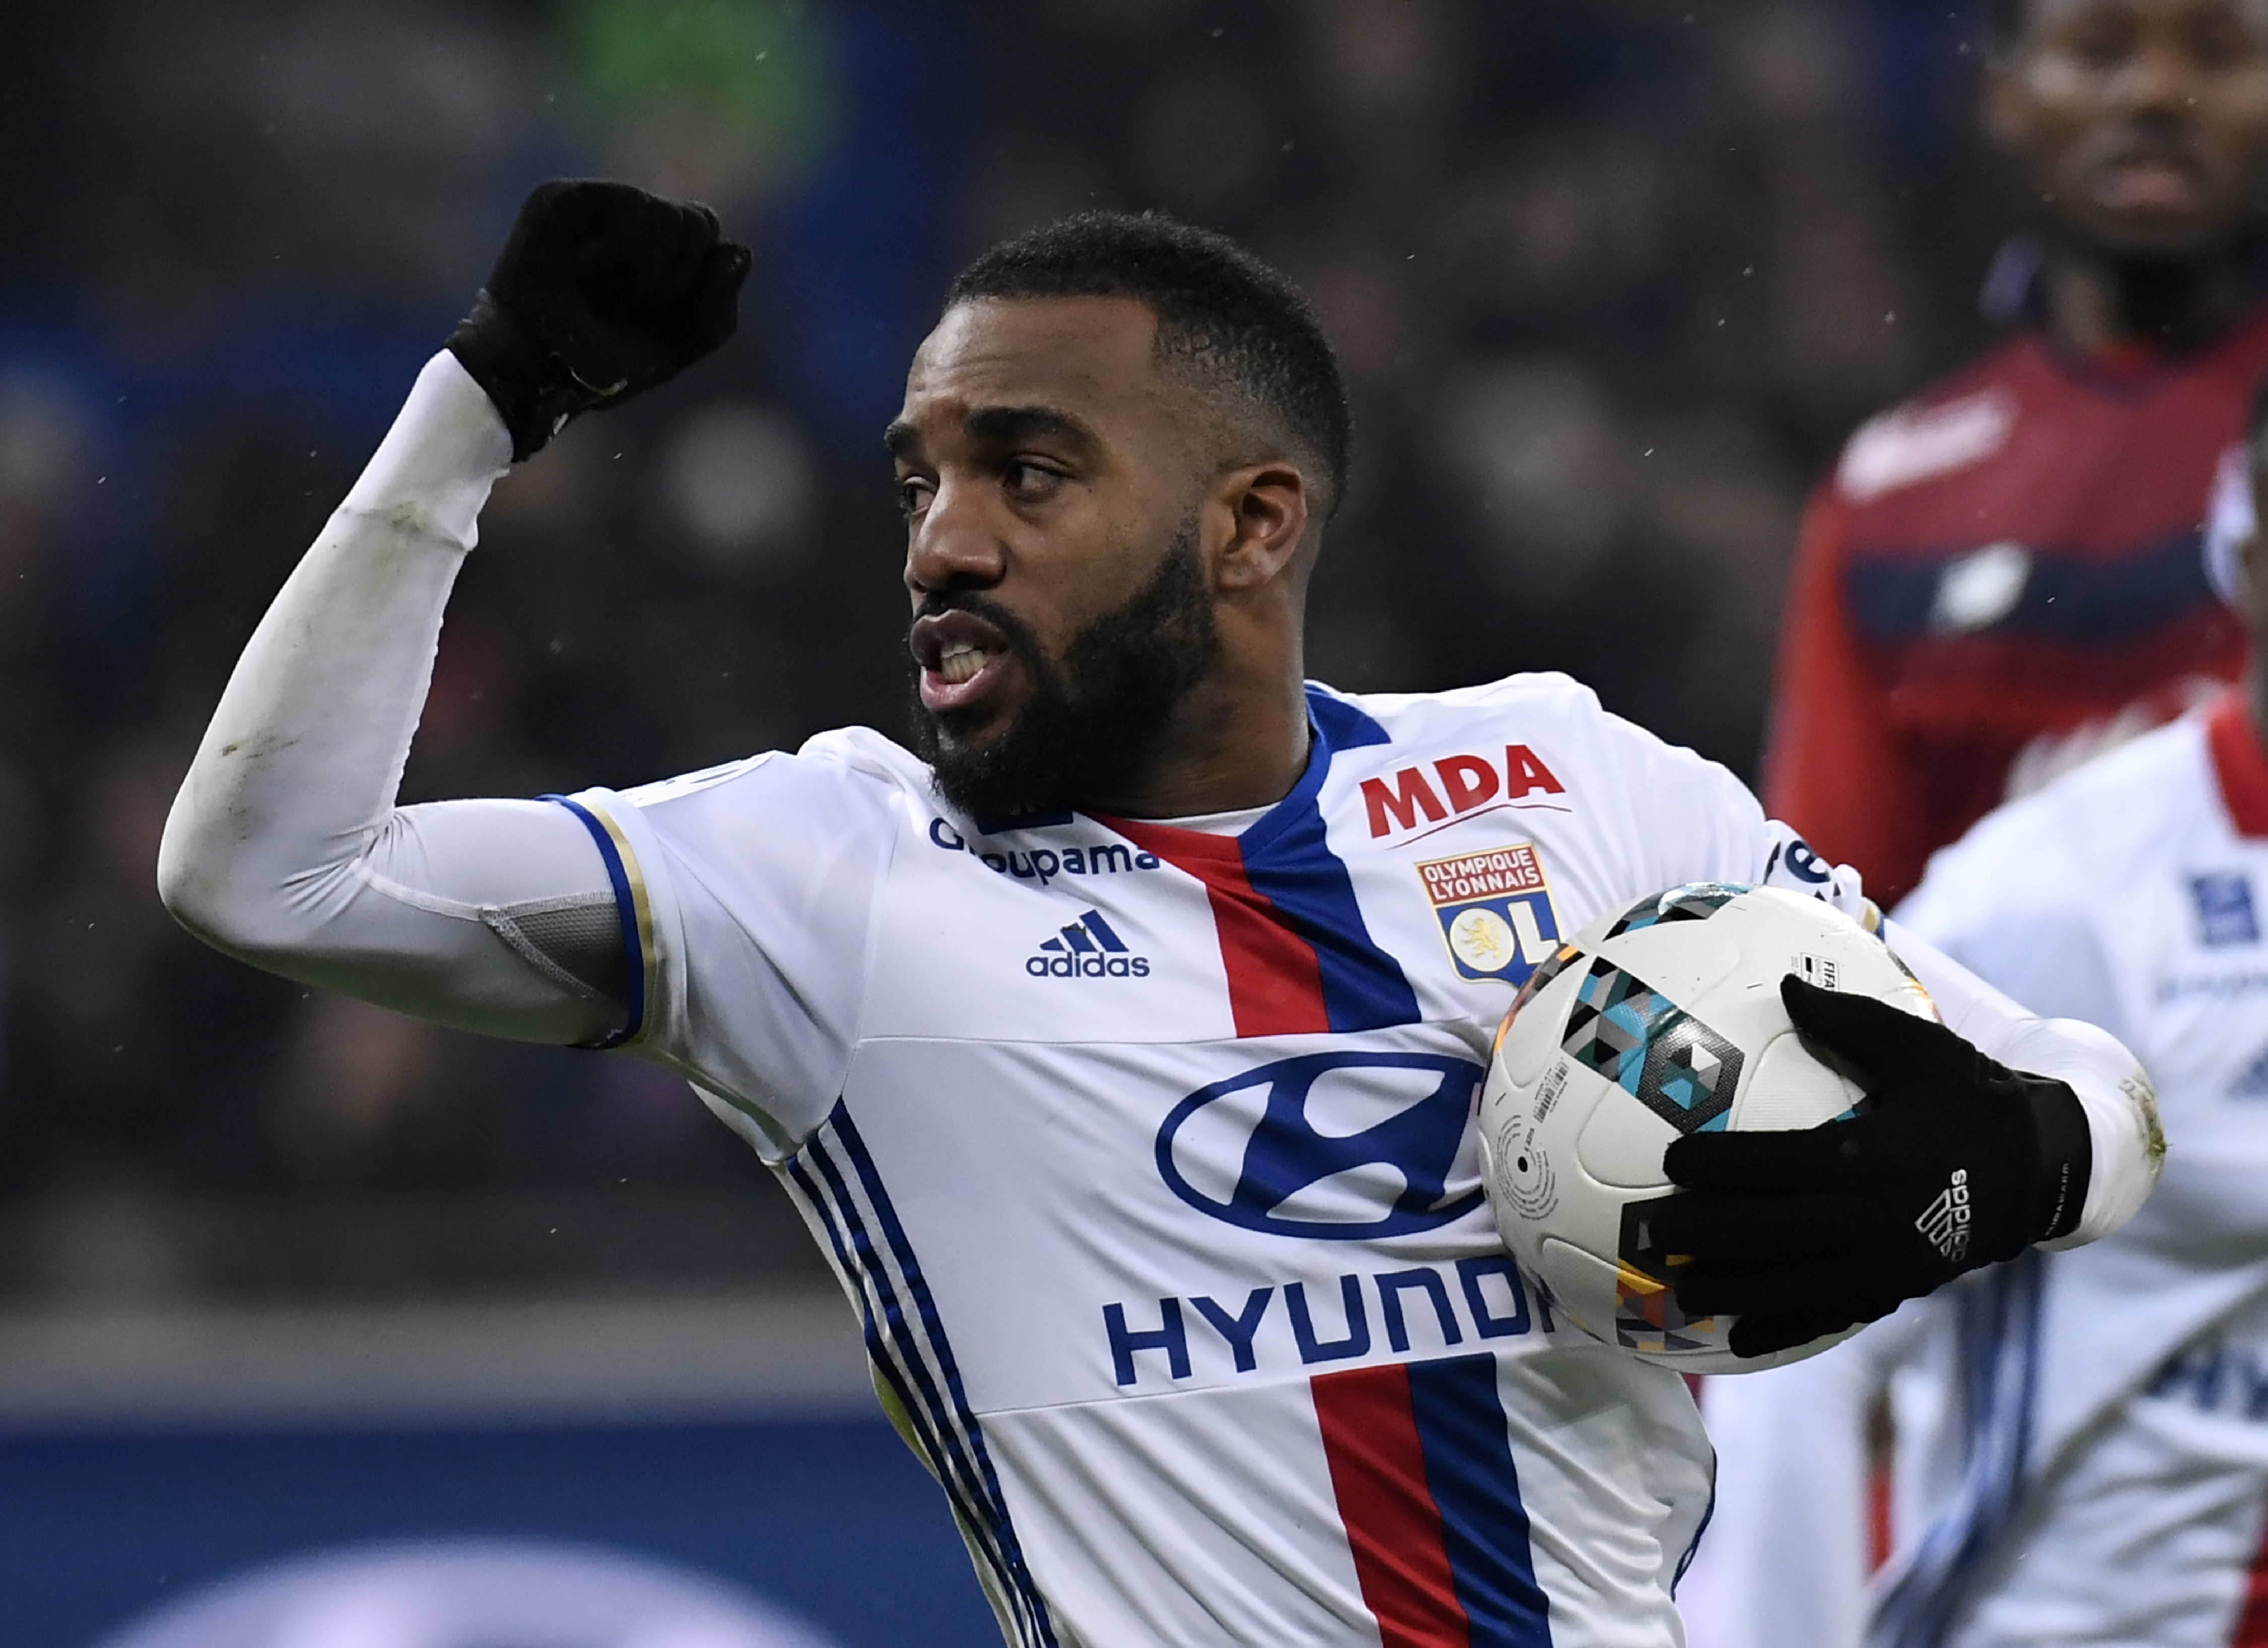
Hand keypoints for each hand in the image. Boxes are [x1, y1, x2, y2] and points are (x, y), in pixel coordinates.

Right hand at [447, 179, 753, 459]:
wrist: (541, 374)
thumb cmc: (603, 364)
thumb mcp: (678, 347)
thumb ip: (718, 308)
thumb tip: (739, 249)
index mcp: (654, 245)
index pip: (706, 229)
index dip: (695, 279)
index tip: (655, 312)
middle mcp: (625, 217)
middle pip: (698, 219)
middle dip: (676, 279)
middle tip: (628, 304)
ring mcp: (593, 202)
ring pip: (669, 213)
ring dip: (648, 273)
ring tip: (604, 293)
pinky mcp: (562, 198)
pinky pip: (631, 205)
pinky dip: (623, 251)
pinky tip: (589, 271)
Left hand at [1649, 976, 2090, 1358]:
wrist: (2044, 1167)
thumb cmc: (1970, 1096)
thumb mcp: (1920, 1047)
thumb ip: (1850, 1020)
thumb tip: (1787, 984)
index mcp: (1875, 1155)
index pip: (1780, 1165)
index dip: (1722, 1168)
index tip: (1671, 1164)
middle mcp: (1878, 1216)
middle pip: (1774, 1233)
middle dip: (1708, 1235)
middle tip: (1651, 1233)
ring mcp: (1891, 1262)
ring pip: (1796, 1287)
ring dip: (1734, 1291)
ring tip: (1679, 1289)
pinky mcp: (1902, 1288)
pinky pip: (1834, 1316)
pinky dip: (1785, 1329)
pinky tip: (1741, 1339)